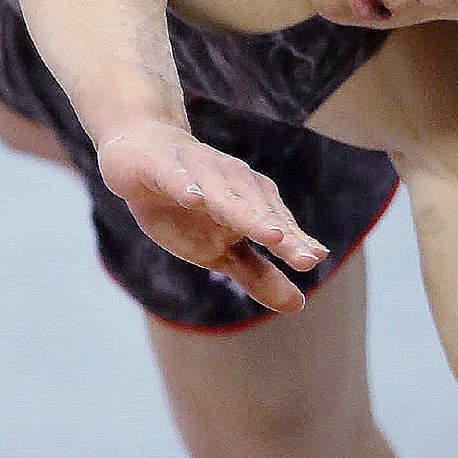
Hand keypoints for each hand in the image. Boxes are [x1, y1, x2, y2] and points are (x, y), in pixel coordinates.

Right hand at [97, 117, 327, 313]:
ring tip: (270, 235)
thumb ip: (259, 275)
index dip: (295, 244)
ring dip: (245, 212)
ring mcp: (198, 172)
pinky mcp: (163, 166)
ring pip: (223, 195)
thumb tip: (299, 305)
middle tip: (306, 258)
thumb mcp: (220, 249)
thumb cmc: (189, 206)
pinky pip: (176, 177)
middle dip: (281, 233)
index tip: (316, 259)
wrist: (141, 152)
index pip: (276, 226)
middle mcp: (232, 183)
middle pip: (258, 212)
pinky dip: (186, 186)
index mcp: (252, 202)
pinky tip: (194, 199)